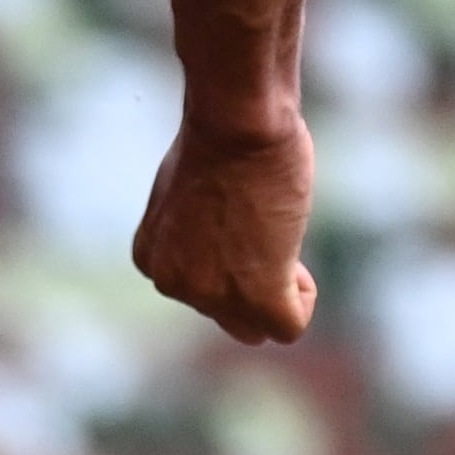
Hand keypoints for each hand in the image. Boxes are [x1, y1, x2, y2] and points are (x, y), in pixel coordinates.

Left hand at [132, 112, 316, 342]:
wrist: (237, 126)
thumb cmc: (219, 143)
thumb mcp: (188, 197)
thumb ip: (195, 238)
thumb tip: (222, 256)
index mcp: (151, 258)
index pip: (199, 291)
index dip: (230, 261)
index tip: (236, 218)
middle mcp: (173, 283)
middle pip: (228, 315)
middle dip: (251, 282)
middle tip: (259, 230)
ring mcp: (211, 295)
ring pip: (258, 326)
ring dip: (277, 288)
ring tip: (272, 236)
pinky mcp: (256, 298)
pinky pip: (287, 328)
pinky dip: (303, 298)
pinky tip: (291, 254)